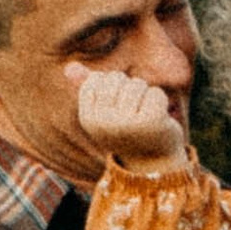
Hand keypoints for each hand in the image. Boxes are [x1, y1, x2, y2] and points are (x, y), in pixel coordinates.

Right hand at [68, 63, 185, 166]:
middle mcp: (104, 123)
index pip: (95, 80)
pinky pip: (155, 93)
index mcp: (88, 120)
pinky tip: (160, 118)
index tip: (117, 106)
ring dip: (145, 95)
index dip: (110, 86)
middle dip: (128, 88)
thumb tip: (70, 67)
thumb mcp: (105, 110)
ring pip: (137, 84)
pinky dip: (160, 101)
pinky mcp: (151, 122)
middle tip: (133, 111)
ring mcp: (127, 123)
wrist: (153, 162)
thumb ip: (88, 88)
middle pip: (116, 78)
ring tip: (144, 114)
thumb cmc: (126, 131)